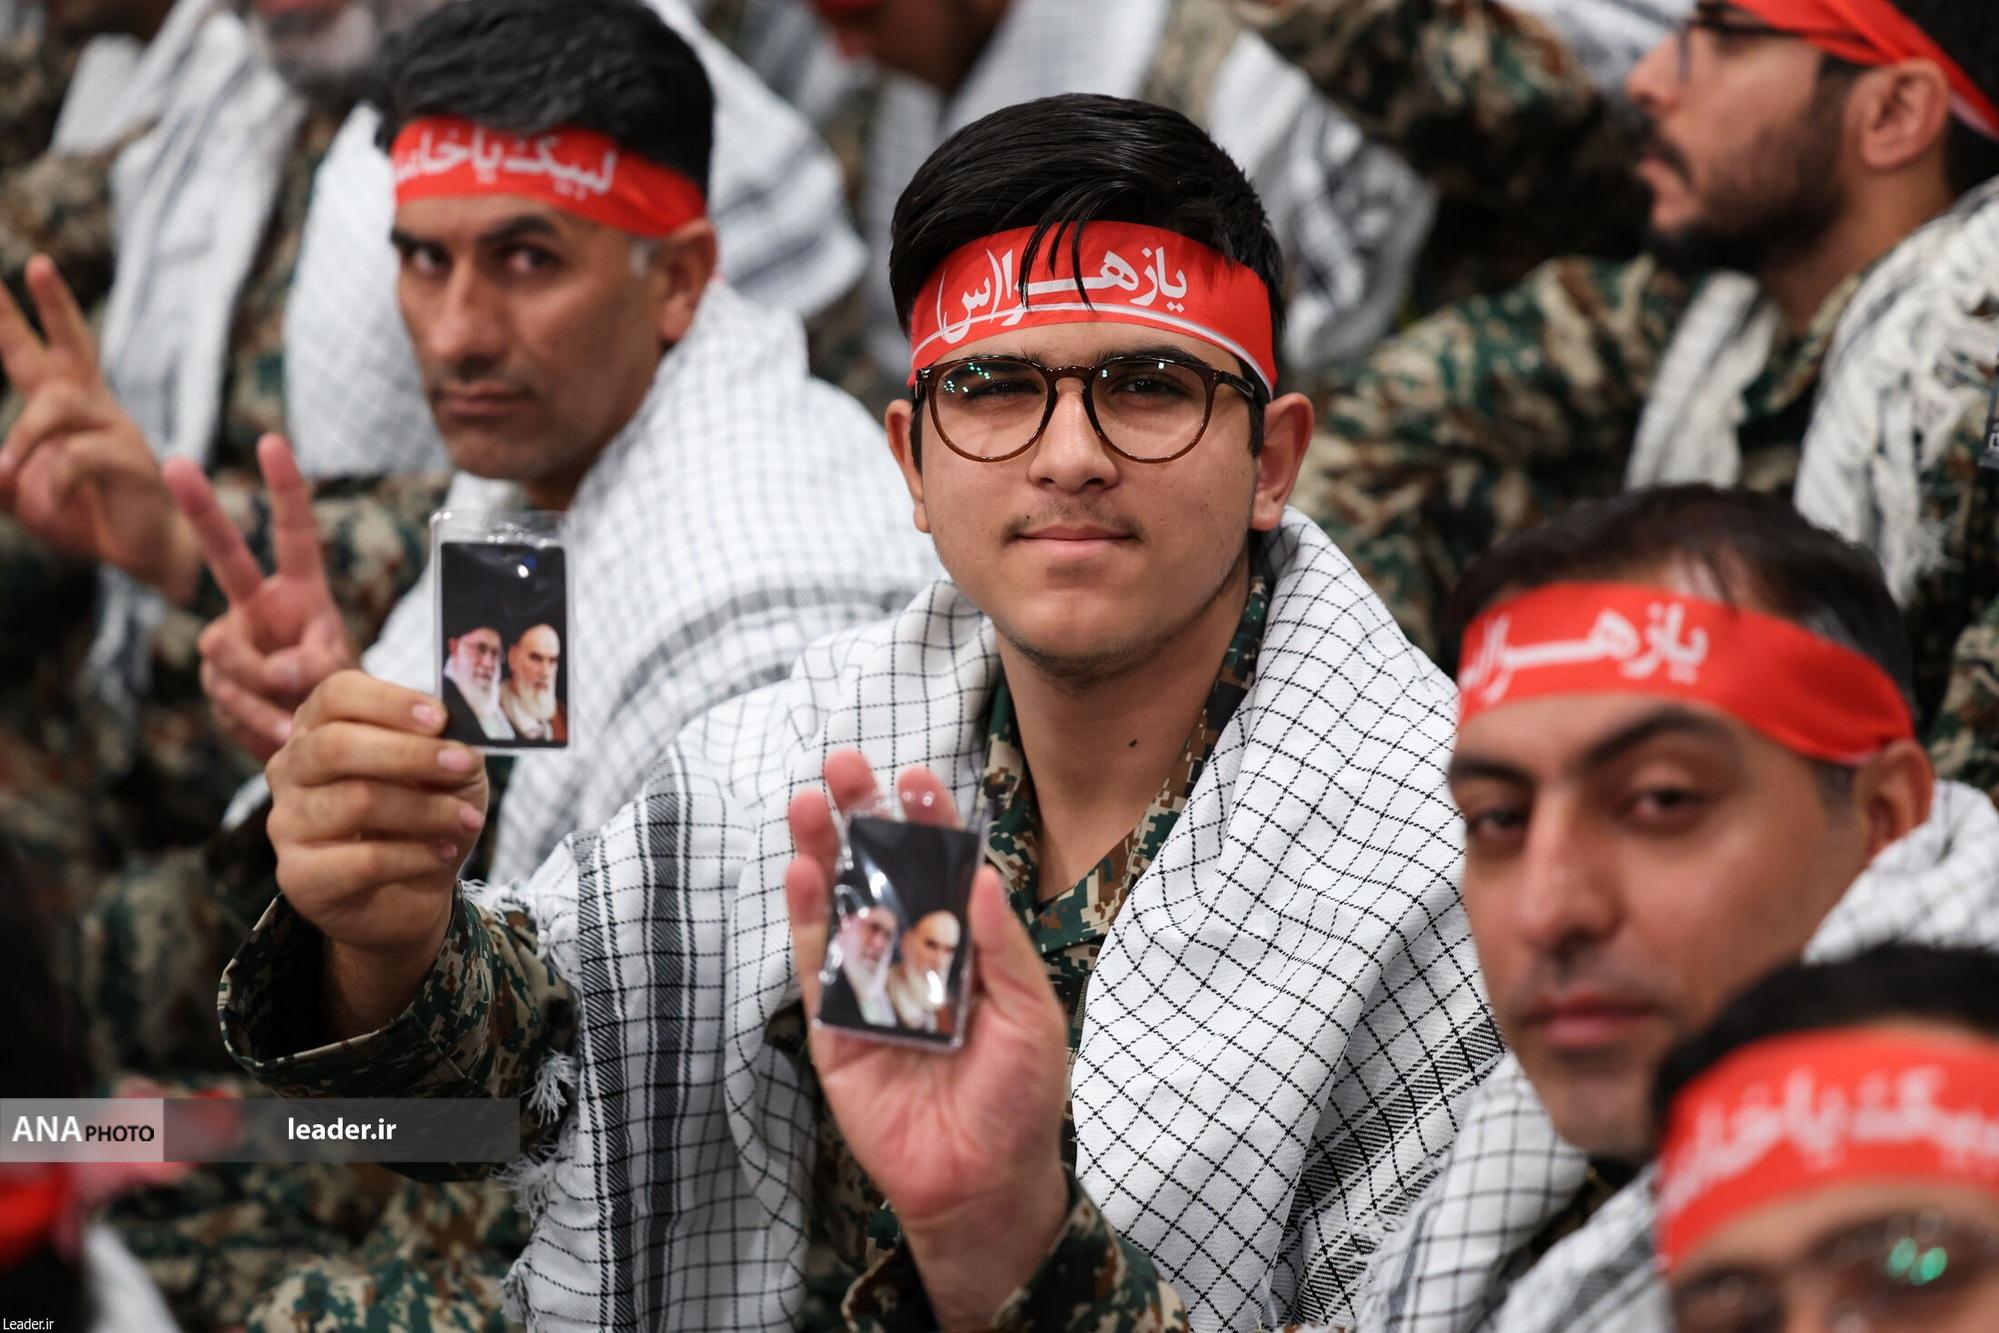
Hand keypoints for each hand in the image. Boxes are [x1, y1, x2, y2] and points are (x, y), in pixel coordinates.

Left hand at [0, 255, 200, 599]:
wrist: (145, 554)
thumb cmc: (86, 518)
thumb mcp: (23, 497)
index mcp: (63, 409)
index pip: (29, 351)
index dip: (11, 317)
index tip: (1, 276)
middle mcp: (92, 406)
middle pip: (68, 344)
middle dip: (52, 303)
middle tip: (40, 263)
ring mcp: (116, 427)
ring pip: (55, 405)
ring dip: (24, 440)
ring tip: (10, 475)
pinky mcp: (133, 458)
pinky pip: (77, 457)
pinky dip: (55, 485)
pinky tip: (61, 506)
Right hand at [165, 434, 357, 760]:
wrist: (315, 743)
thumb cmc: (340, 692)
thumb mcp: (344, 672)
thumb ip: (317, 664)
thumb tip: (279, 672)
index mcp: (301, 592)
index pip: (294, 533)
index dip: (286, 488)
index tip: (273, 441)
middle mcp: (258, 606)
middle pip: (225, 554)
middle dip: (200, 508)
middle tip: (177, 461)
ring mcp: (232, 642)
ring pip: (229, 652)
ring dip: (265, 687)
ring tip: (298, 714)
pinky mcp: (216, 683)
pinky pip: (231, 699)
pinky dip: (260, 721)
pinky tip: (280, 733)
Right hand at [266, 670, 487, 1037]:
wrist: (410, 894)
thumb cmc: (424, 817)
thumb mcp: (448, 771)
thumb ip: (451, 744)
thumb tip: (462, 732)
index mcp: (320, 727)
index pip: (337, 694)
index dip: (390, 702)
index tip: (441, 718)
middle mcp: (291, 769)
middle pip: (336, 745)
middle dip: (410, 753)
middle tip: (463, 765)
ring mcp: (286, 822)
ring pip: (356, 801)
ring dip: (426, 809)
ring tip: (466, 819)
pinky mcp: (298, 876)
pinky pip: (364, 859)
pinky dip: (416, 855)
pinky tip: (443, 853)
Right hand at [784, 751, 1070, 1325]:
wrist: (982, 1182)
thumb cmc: (1020, 1098)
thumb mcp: (1032, 1017)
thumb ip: (1002, 948)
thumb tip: (978, 875)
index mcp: (967, 944)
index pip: (945, 867)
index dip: (929, 820)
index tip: (915, 776)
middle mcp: (916, 953)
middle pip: (883, 871)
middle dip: (864, 815)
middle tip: (845, 761)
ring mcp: (871, 986)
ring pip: (841, 905)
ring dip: (824, 851)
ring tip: (809, 800)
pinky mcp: (834, 1026)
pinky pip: (817, 965)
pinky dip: (806, 917)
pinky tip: (799, 869)